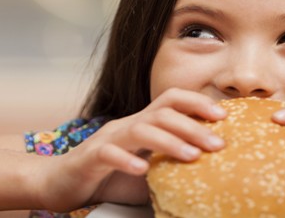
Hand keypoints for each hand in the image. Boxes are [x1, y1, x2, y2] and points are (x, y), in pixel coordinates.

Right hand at [37, 88, 226, 211]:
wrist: (60, 182)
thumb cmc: (108, 178)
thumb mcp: (148, 171)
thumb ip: (172, 169)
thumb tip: (211, 177)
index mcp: (142, 124)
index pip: (172, 101)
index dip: (198, 103)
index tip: (225, 117)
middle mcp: (127, 125)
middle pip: (163, 113)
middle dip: (194, 126)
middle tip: (220, 144)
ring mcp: (107, 139)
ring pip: (141, 129)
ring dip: (170, 141)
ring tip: (193, 156)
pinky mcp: (90, 157)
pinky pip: (109, 153)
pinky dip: (127, 160)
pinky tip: (143, 170)